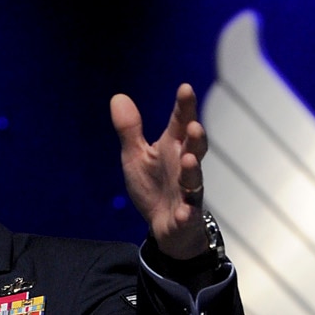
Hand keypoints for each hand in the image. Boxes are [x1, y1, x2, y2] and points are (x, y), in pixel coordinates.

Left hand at [112, 83, 210, 258]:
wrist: (164, 225)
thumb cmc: (154, 185)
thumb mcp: (136, 156)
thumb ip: (130, 130)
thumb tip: (118, 96)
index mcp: (173, 147)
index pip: (180, 123)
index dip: (184, 107)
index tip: (185, 88)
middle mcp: (184, 166)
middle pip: (194, 149)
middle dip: (196, 138)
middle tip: (194, 125)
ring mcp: (187, 192)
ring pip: (194, 180)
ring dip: (192, 170)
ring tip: (189, 160)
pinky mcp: (185, 217)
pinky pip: (187, 215)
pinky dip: (186, 213)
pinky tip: (184, 212)